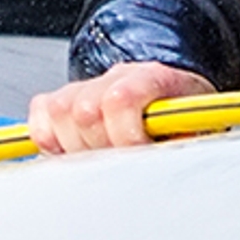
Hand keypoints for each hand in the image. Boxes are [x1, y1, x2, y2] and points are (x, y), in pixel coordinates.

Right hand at [28, 61, 213, 153]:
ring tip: (100, 156)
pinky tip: (73, 149)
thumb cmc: (183, 112)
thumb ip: (184, 139)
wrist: (171, 88)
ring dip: (76, 145)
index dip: (126, 136)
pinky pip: (41, 112)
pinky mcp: (61, 95)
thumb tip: (168, 163)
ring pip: (60, 112)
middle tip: (118, 161)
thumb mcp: (198, 124)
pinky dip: (50, 137)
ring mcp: (86, 84)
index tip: (139, 156)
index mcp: (154, 77)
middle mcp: (116, 75)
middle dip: (101, 147)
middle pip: (85, 110)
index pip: (122, 99)